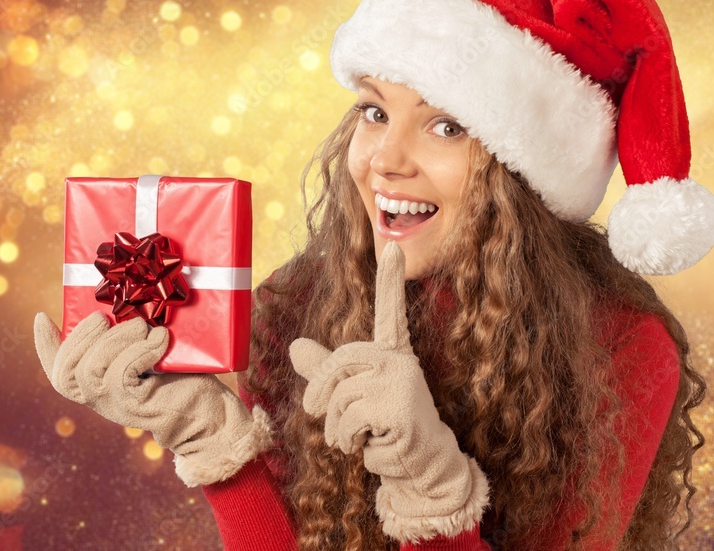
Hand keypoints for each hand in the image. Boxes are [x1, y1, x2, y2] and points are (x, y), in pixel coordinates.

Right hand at [34, 311, 273, 486]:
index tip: (43, 316)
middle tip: (106, 318)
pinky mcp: (135, 407)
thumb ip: (126, 337)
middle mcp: (99, 399)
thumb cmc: (182, 377)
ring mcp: (115, 407)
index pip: (57, 369)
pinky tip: (159, 340)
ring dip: (117, 340)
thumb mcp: (147, 351)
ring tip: (142, 327)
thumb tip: (116, 302)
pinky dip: (140, 350)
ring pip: (91, 370)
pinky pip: (121, 374)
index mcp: (96, 384)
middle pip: (65, 372)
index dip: (44, 345)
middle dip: (81, 336)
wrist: (210, 414)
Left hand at [288, 242, 489, 542]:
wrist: (417, 467)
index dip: (390, 281)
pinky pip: (348, 418)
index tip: (392, 246)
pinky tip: (369, 446)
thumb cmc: (383, 428)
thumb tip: (296, 347)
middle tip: (321, 418)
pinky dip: (348, 440)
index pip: (390, 312)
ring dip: (336, 428)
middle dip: (320, 396)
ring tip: (357, 438)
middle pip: (337, 363)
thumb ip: (325, 372)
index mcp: (390, 353)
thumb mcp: (351, 397)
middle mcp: (399, 360)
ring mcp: (402, 380)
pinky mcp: (399, 405)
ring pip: (338, 396)